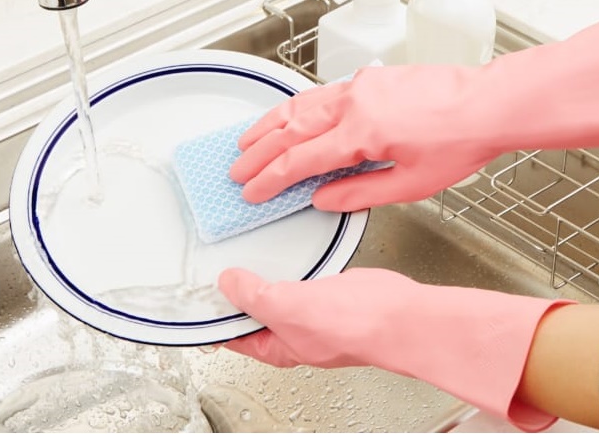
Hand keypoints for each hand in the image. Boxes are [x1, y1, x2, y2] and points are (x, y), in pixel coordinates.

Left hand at [219, 267, 571, 431]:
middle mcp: (293, 333)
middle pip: (253, 313)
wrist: (400, 313)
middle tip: (218, 266)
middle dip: (237, 292)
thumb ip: (254, 296)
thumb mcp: (288, 307)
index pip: (232, 335)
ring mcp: (313, 312)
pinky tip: (286, 251)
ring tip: (245, 254)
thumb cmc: (354, 326)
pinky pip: (303, 277)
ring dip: (265, 275)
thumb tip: (228, 283)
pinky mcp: (331, 291)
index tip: (197, 293)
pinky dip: (292, 265)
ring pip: (278, 293)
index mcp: (277, 347)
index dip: (212, 315)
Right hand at [230, 7, 598, 211]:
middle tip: (236, 170)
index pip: (300, 161)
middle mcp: (353, 103)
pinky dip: (296, 107)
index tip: (251, 191)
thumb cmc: (459, 144)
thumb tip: (321, 200)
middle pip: (291, 129)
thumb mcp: (411, 184)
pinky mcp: (371, 78)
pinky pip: (321, 94)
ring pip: (301, 105)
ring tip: (247, 140)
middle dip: (259, 152)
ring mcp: (360, 86)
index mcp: (361, 133)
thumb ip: (359, 194)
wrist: (488, 103)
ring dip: (270, 124)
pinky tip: (289, 116)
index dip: (270, 180)